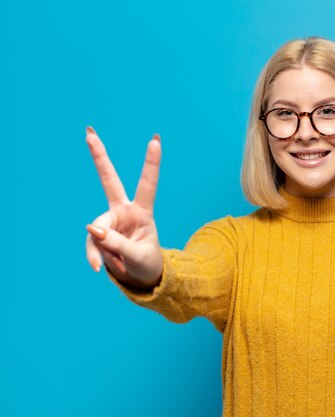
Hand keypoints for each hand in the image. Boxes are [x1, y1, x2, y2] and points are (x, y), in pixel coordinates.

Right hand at [85, 126, 162, 288]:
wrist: (142, 277)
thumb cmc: (147, 263)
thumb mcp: (138, 256)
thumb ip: (117, 244)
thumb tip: (93, 229)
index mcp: (143, 212)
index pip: (147, 184)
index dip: (151, 163)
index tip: (155, 140)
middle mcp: (124, 211)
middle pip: (109, 180)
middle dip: (99, 157)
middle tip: (89, 132)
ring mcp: (110, 221)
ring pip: (98, 231)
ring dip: (107, 252)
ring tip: (121, 265)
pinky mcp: (99, 234)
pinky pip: (92, 245)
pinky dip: (96, 258)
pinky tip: (97, 268)